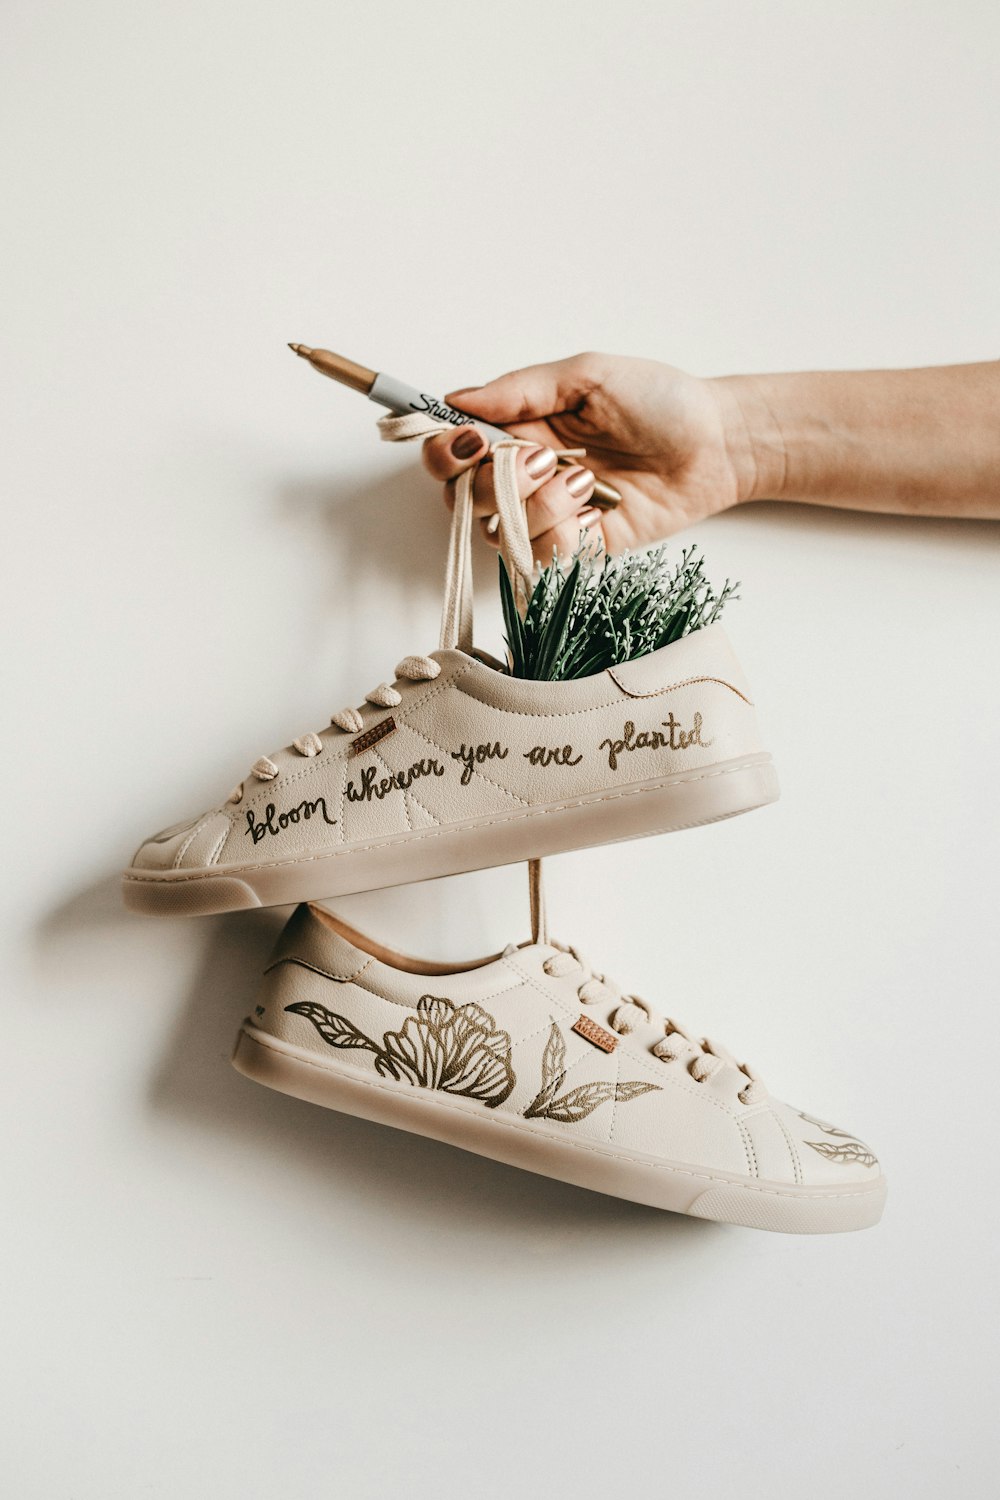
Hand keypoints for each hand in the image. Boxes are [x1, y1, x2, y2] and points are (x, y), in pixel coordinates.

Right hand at [421, 352, 754, 559]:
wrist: (715, 446)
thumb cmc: (660, 402)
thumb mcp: (588, 375)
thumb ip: (520, 390)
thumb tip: (458, 398)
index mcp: (517, 429)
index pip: (451, 449)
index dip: (446, 451)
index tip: (470, 442)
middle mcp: (523, 476)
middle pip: (464, 497)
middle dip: (496, 483)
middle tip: (543, 460)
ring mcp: (548, 516)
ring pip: (500, 532)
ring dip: (539, 508)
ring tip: (587, 481)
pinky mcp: (576, 548)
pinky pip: (541, 557)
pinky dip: (564, 536)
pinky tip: (597, 511)